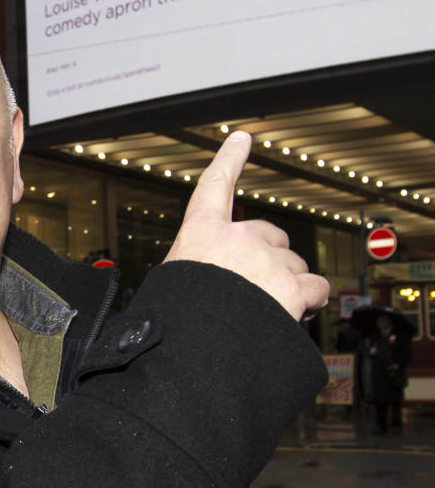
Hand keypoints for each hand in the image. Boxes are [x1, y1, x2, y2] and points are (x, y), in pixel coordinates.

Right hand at [163, 131, 329, 320]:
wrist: (196, 350)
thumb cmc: (177, 320)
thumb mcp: (172, 282)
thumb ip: (197, 266)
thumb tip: (209, 276)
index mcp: (200, 234)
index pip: (215, 186)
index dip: (229, 159)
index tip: (242, 138)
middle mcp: (236, 238)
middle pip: (269, 236)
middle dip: (269, 258)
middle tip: (254, 289)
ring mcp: (267, 261)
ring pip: (293, 264)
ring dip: (287, 284)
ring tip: (264, 311)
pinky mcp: (293, 287)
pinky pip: (315, 288)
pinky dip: (309, 302)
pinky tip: (292, 315)